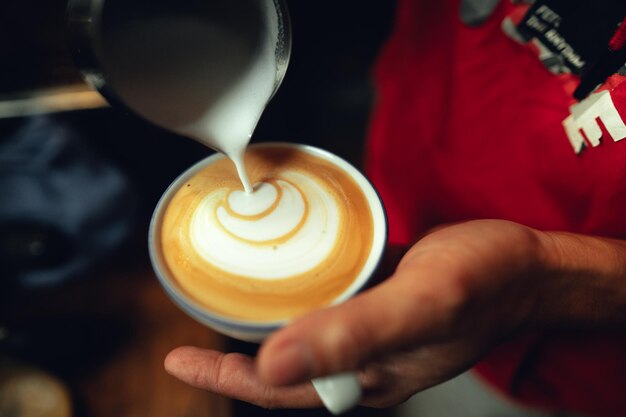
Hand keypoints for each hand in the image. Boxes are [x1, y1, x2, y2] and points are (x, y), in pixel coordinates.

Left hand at [163, 220, 598, 407]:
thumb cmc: (486, 283)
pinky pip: (331, 305)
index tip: (179, 361)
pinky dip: (304, 292)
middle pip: (284, 368)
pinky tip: (293, 269)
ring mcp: (374, 333)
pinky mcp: (383, 302)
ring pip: (305, 335)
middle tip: (197, 327)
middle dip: (236, 357)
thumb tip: (271, 365)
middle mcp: (365, 361)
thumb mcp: (420, 305)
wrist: (528, 264)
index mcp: (367, 377)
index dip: (225, 378)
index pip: (278, 390)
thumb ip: (352, 336)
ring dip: (267, 321)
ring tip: (232, 297)